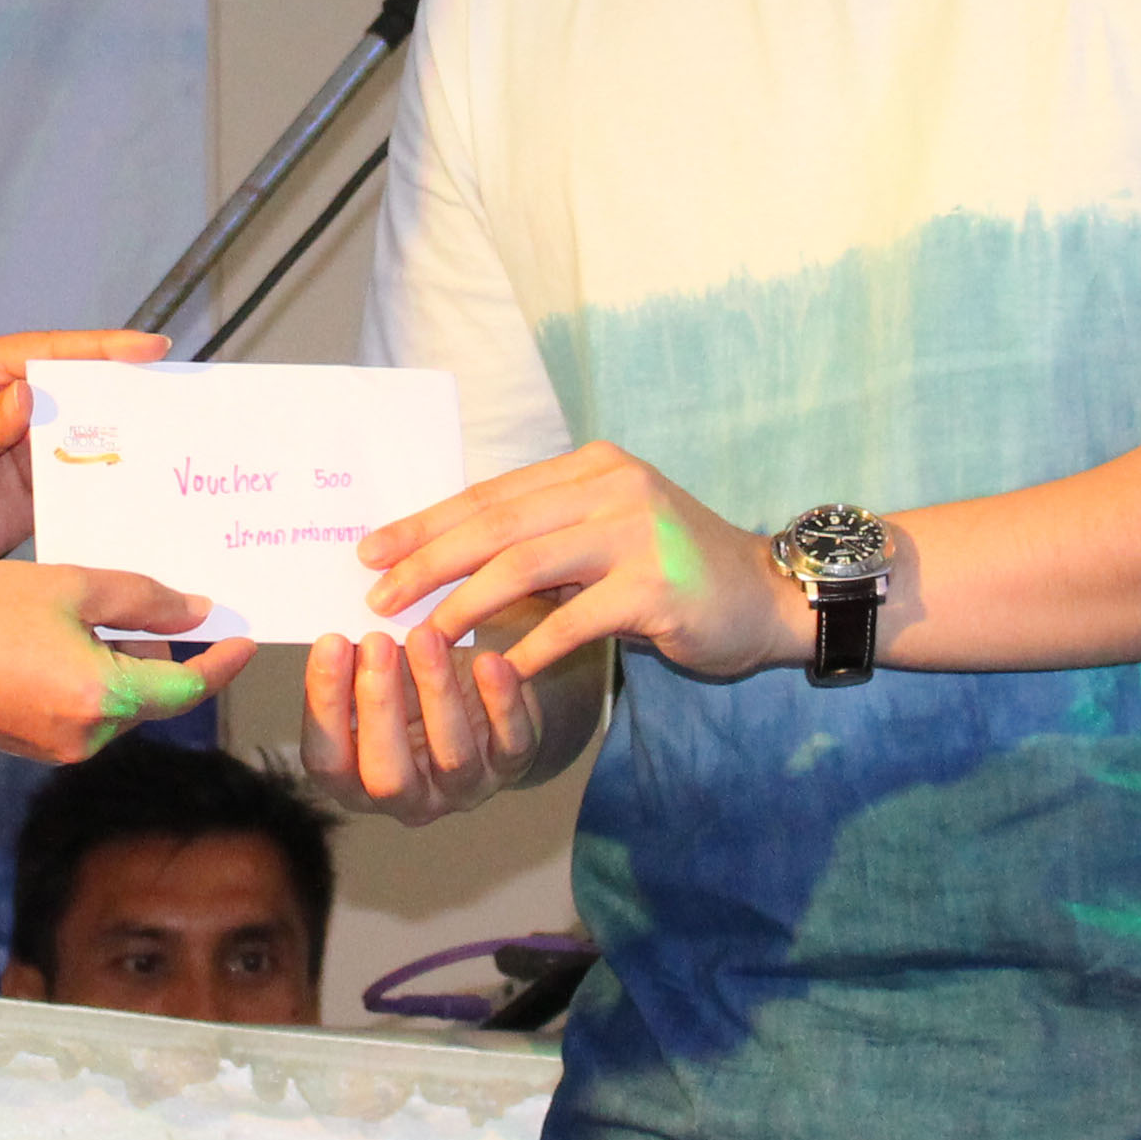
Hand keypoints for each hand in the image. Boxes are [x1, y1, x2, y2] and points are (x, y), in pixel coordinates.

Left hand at [0, 329, 168, 586]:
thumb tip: (30, 393)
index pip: (50, 353)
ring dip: (125, 438)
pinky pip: (81, 476)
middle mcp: (9, 402)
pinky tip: (144, 488)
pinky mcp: (36, 487)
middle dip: (126, 390)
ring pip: (87, 432)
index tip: (151, 348)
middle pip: (79, 388)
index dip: (102, 348)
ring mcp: (26, 445)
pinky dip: (110, 480)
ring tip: (177, 441)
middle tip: (181, 395)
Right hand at [0, 561, 250, 764]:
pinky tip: (79, 635)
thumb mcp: (67, 586)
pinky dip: (95, 677)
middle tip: (187, 608)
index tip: (246, 640)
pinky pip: (84, 710)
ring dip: (130, 663)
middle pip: (153, 698)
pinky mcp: (31, 745)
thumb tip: (198, 611)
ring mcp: (57, 748)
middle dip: (172, 657)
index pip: (186, 688)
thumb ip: (141, 599)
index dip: (221, 664)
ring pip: (117, 702)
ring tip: (122, 610)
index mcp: (101, 697)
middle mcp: (86, 736)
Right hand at [300, 614, 576, 823]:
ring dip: (436, 693)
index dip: (325, 705)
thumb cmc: (411, 680)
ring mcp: (463, 789)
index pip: (327, 761)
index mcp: (356, 781)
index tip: (330, 641)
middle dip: (379, 706)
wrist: (482, 697)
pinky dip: (500, 701)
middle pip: (387, 775)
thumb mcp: (380, 674)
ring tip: (426, 634)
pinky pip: (509, 742)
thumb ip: (356, 660)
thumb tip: (337, 611)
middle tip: (376, 641)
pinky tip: (489, 660)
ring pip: (451, 757)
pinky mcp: (510, 766)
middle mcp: (408, 798)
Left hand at [359, 441, 805, 685]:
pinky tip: (492, 672)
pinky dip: (527, 647)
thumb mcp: (608, 534)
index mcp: (591, 467)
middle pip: (496, 523)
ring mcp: (635, 532)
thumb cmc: (678, 572)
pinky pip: (572, 619)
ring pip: (523, 564)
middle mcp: (611, 486)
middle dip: (428, 561)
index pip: (490, 493)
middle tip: (378, 594)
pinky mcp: (654, 586)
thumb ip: (546, 534)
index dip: (426, 522)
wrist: (769, 596)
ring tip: (422, 635)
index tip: (372, 550)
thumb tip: (453, 556)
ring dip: (463, 603)